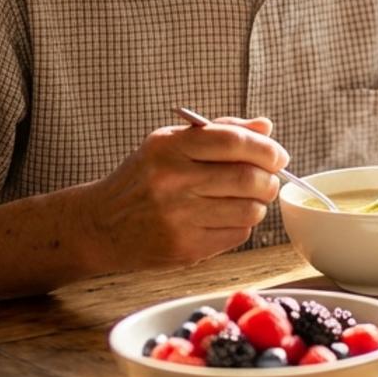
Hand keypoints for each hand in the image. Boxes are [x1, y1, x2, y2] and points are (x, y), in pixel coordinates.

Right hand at [86, 116, 288, 269]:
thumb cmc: (142, 179)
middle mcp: (172, 181)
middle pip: (249, 178)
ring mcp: (178, 218)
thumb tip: (266, 128)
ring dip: (257, 204)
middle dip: (269, 179)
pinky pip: (238, 235)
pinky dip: (241, 226)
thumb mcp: (170, 145)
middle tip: (267, 180)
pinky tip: (223, 218)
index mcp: (169, 147)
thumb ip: (220, 132)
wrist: (100, 225)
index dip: (266, 149)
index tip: (278, 156)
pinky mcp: (185, 248)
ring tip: (244, 199)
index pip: (234, 141)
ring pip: (250, 210)